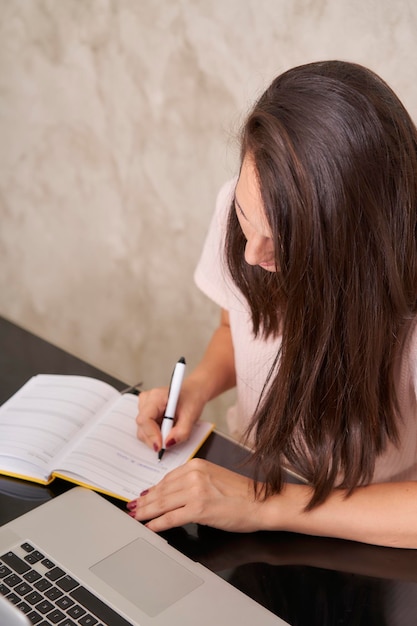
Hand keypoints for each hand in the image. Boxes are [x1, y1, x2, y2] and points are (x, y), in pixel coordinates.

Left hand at [127, 458, 265, 532]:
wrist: (262, 503)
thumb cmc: (242, 494)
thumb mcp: (213, 478)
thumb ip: (191, 482)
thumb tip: (169, 494)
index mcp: (196, 465)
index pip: (167, 479)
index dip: (152, 490)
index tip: (142, 497)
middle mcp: (194, 475)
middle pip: (161, 491)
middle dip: (144, 502)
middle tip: (133, 508)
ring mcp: (195, 491)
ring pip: (162, 504)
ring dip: (146, 512)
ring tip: (137, 518)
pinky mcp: (198, 509)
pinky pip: (170, 517)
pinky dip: (157, 523)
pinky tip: (150, 527)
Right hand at [136, 379, 206, 452]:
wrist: (193, 392)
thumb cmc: (191, 399)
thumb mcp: (191, 416)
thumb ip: (181, 432)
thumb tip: (168, 443)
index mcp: (156, 396)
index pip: (145, 419)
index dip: (151, 434)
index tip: (160, 446)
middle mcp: (146, 400)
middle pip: (142, 426)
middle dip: (155, 438)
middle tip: (171, 438)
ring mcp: (144, 406)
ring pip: (142, 430)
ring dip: (156, 436)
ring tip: (171, 429)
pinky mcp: (145, 413)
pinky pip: (145, 429)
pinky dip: (156, 434)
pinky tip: (166, 428)